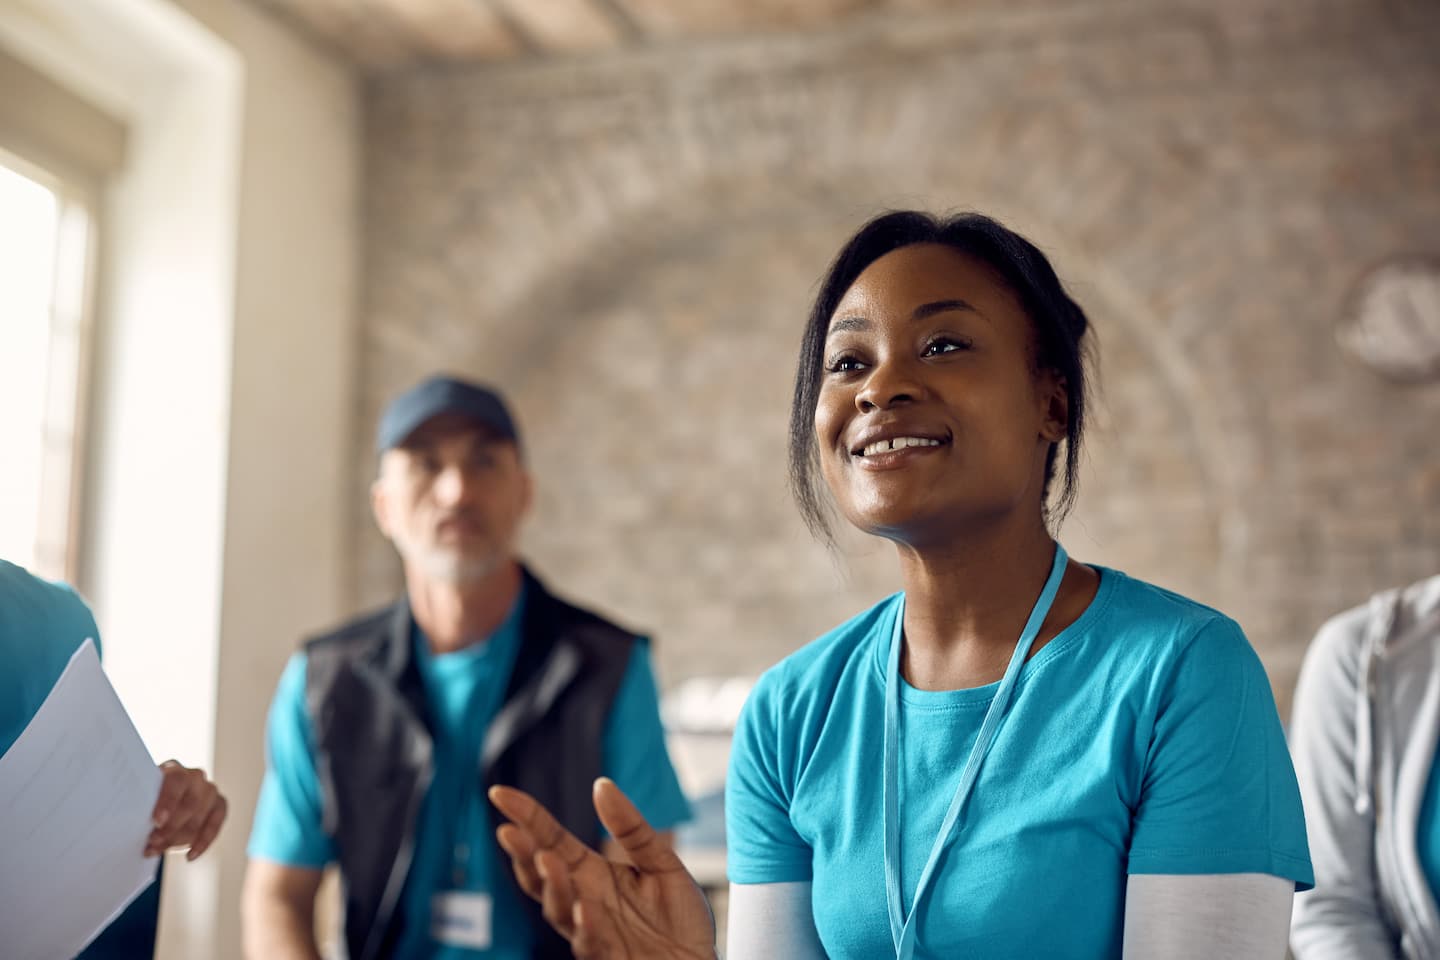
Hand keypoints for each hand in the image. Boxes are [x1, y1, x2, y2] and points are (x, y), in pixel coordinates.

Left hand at [146, 760, 226, 859]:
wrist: (160, 803)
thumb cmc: (148, 801)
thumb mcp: (142, 799)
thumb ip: (143, 808)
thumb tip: (136, 826)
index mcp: (174, 769)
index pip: (177, 781)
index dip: (168, 801)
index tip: (157, 821)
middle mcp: (195, 777)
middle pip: (190, 803)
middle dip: (171, 827)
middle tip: (152, 842)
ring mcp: (210, 791)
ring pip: (199, 818)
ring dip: (179, 838)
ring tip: (158, 850)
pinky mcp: (219, 806)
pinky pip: (215, 826)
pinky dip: (202, 843)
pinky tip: (190, 856)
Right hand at [490, 777, 715, 959]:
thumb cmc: (677, 917)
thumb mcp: (661, 862)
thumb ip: (631, 828)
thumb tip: (601, 784)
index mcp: (592, 874)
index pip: (551, 841)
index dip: (526, 817)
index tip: (499, 792)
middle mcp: (584, 901)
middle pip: (542, 878)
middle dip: (523, 856)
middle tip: (509, 832)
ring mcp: (592, 932)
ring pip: (559, 911)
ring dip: (553, 887)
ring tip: (547, 860)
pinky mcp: (609, 958)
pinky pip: (592, 944)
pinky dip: (587, 927)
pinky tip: (586, 908)